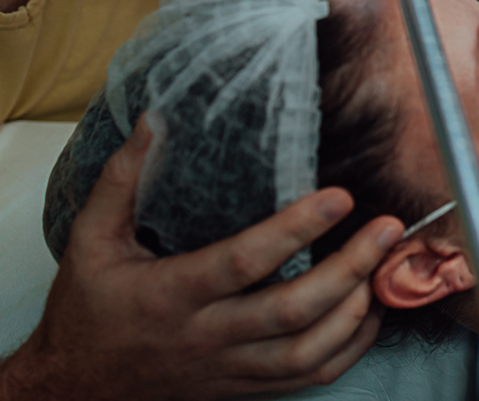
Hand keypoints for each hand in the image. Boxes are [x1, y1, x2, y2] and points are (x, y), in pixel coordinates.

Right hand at [0, 115, 403, 399]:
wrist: (73, 388)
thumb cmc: (87, 310)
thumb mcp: (90, 239)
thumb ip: (123, 178)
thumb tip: (155, 121)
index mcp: (172, 294)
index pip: (245, 261)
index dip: (297, 228)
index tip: (340, 196)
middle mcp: (206, 335)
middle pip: (292, 310)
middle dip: (350, 268)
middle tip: (388, 228)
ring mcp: (229, 367)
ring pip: (308, 351)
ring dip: (357, 309)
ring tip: (385, 265)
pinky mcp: (243, 387)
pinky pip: (308, 377)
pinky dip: (349, 348)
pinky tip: (369, 313)